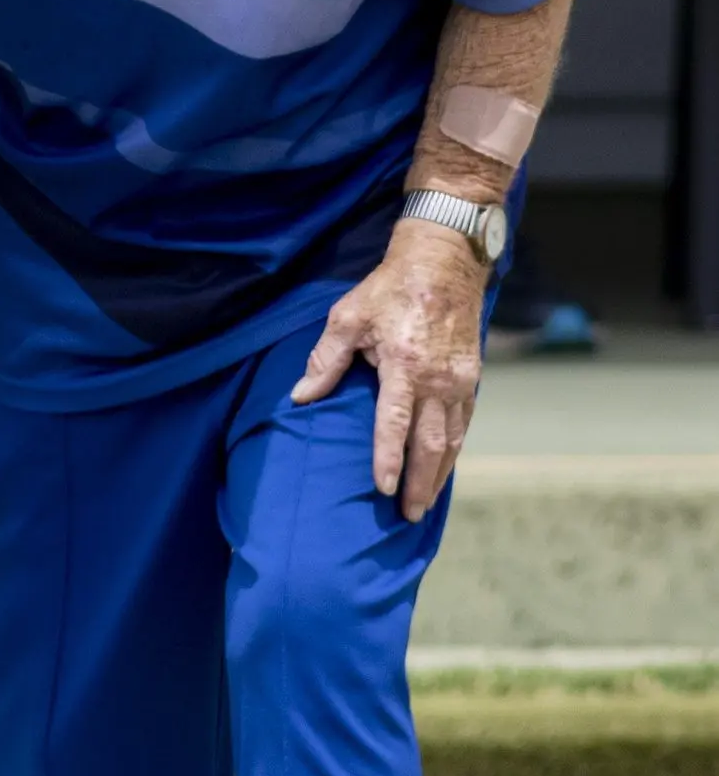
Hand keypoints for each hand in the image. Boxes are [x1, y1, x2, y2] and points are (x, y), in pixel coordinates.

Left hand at [291, 219, 484, 519]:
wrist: (444, 260)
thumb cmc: (390, 288)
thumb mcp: (349, 316)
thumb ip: (325, 360)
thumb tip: (301, 397)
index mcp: (403, 364)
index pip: (395, 424)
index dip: (389, 459)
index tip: (384, 490)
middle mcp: (437, 379)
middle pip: (430, 444)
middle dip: (420, 483)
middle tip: (408, 514)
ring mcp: (459, 380)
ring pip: (452, 439)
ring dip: (439, 474)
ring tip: (426, 503)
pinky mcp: (472, 377)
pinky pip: (465, 423)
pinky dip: (455, 450)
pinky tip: (444, 466)